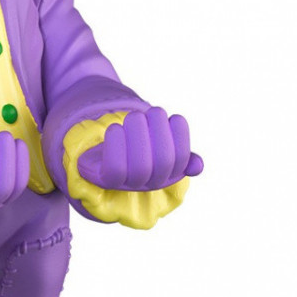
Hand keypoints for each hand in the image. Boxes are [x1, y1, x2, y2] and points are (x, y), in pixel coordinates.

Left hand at [76, 108, 203, 191]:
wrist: (100, 161)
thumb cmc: (134, 150)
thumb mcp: (157, 149)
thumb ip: (178, 154)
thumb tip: (197, 165)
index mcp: (166, 176)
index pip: (180, 160)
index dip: (181, 138)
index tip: (174, 118)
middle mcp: (148, 184)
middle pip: (162, 163)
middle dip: (160, 132)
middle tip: (152, 111)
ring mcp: (127, 185)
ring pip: (140, 167)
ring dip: (139, 135)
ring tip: (135, 116)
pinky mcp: (105, 180)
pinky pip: (115, 168)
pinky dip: (116, 145)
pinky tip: (116, 128)